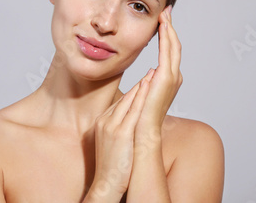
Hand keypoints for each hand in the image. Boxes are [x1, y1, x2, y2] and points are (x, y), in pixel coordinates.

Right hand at [87, 70, 154, 200]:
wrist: (106, 183)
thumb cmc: (111, 168)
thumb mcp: (112, 144)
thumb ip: (118, 132)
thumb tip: (129, 127)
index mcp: (102, 123)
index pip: (119, 103)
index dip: (133, 92)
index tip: (143, 82)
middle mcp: (105, 121)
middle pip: (124, 99)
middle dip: (139, 85)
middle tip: (151, 72)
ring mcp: (111, 126)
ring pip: (129, 101)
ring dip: (142, 86)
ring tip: (153, 74)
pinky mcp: (120, 133)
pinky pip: (133, 111)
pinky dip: (141, 97)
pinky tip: (149, 88)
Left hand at [136, 5, 182, 132]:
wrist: (141, 133)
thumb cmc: (139, 118)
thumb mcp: (143, 95)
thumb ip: (147, 84)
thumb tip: (148, 76)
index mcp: (167, 80)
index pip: (168, 52)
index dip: (166, 36)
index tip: (161, 20)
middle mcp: (173, 77)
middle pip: (173, 46)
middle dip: (170, 27)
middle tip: (166, 10)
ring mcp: (172, 77)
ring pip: (173, 46)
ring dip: (169, 28)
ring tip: (164, 13)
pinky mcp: (167, 78)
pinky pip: (168, 52)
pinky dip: (167, 38)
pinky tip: (162, 25)